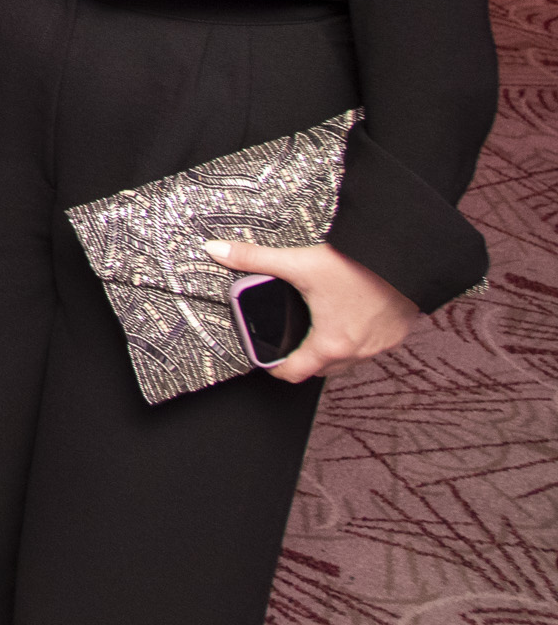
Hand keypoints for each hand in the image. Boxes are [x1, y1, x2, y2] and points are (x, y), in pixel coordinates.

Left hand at [203, 239, 423, 383]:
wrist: (408, 259)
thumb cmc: (359, 266)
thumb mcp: (300, 263)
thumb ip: (255, 259)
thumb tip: (216, 251)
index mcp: (330, 343)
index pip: (295, 374)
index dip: (274, 368)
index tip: (264, 358)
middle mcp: (357, 351)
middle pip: (321, 369)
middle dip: (302, 359)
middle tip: (287, 340)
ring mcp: (380, 345)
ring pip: (348, 360)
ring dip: (330, 350)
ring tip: (314, 328)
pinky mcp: (397, 334)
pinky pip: (370, 347)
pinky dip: (356, 339)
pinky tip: (348, 317)